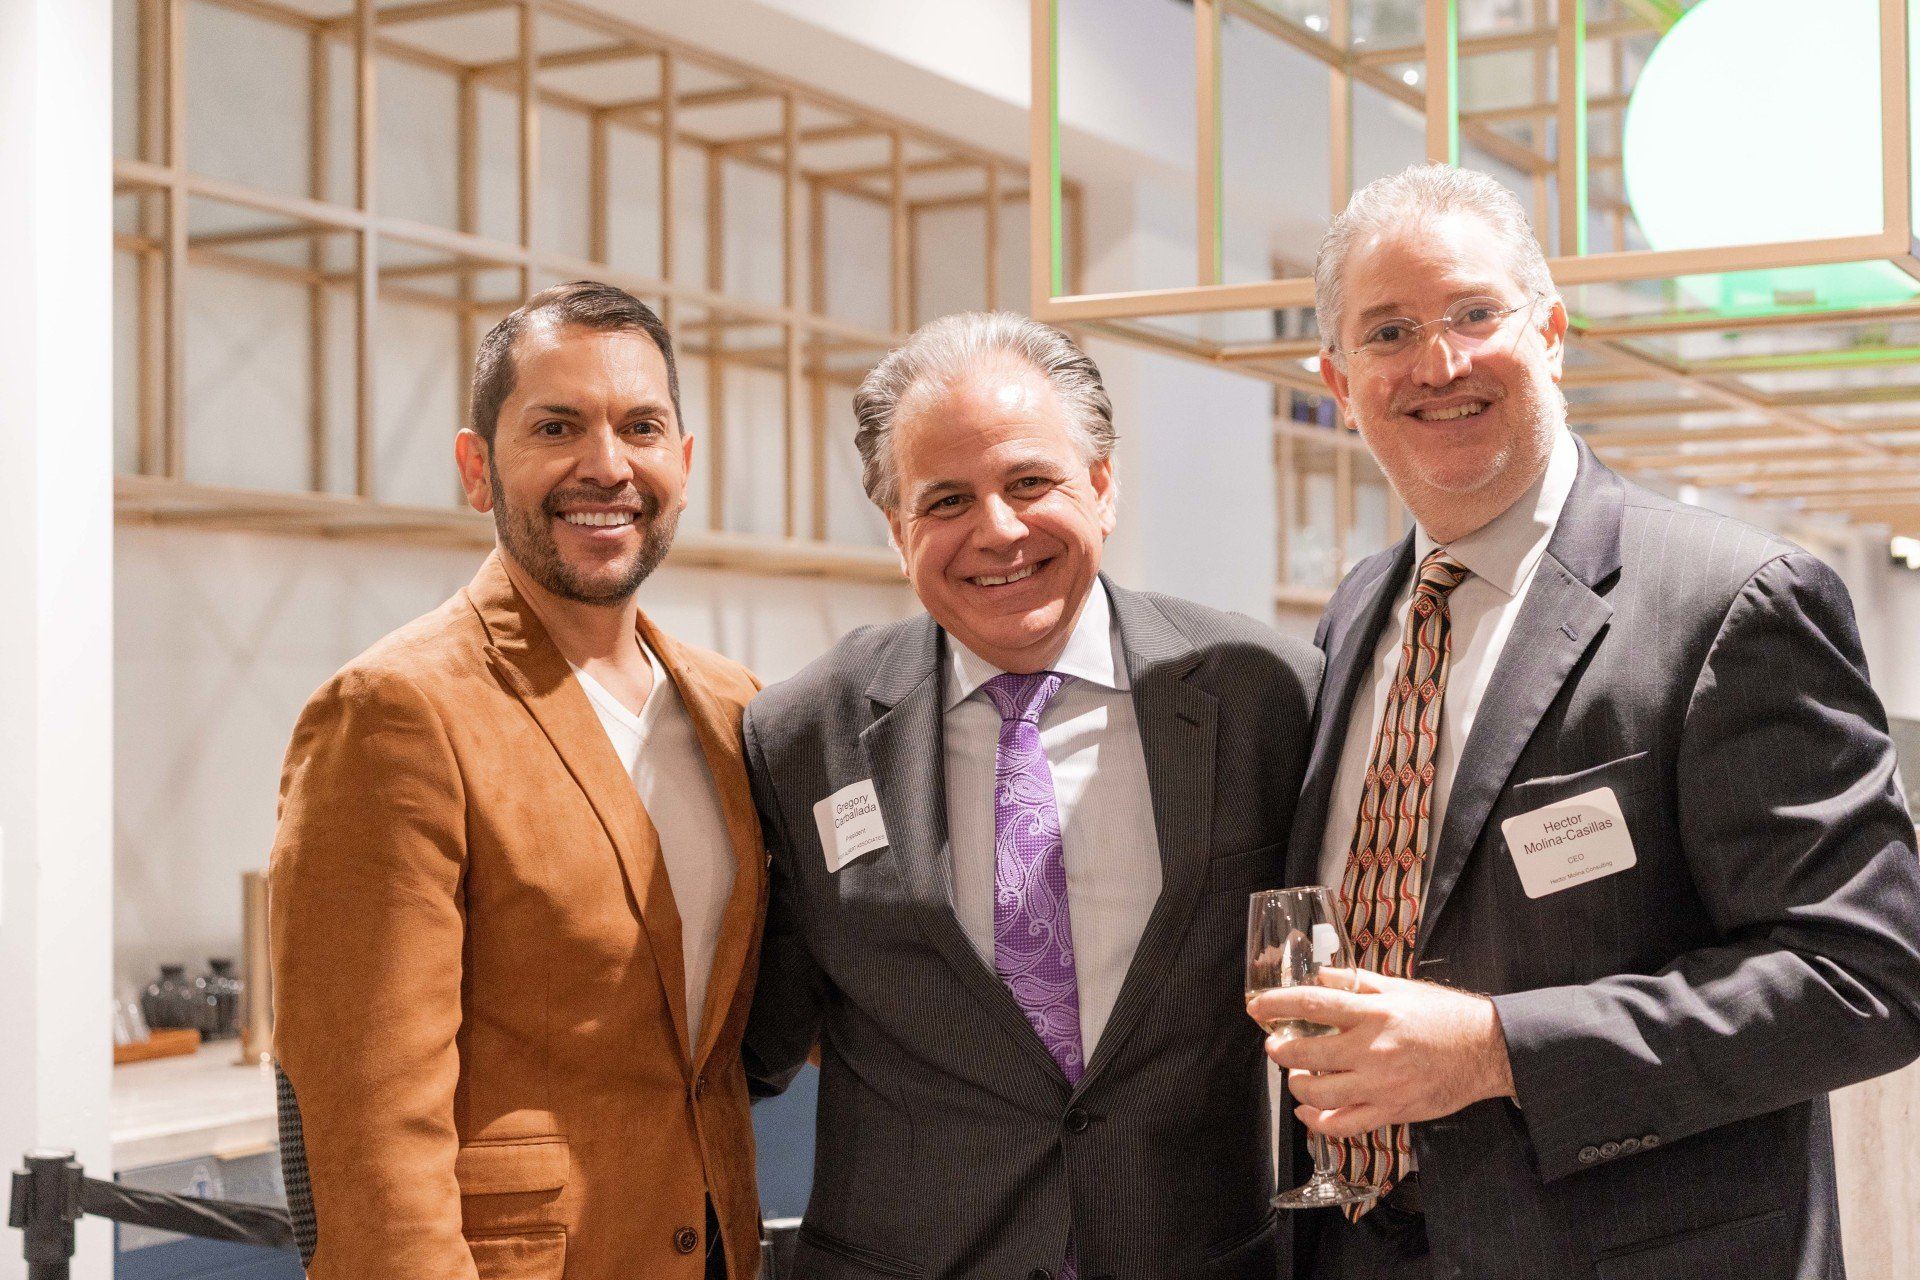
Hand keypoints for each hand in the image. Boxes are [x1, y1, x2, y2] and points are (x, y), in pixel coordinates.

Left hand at [1245, 969, 1515, 1139]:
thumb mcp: (1401, 987)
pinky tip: (1308, 1112)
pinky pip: (1344, 1126)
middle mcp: (1373, 1050)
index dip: (1277, 1006)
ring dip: (1296, 1085)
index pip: (1312, 1005)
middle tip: (1275, 1045)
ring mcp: (1381, 1085)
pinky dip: (1318, 1122)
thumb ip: (1357, 982)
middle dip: (1280, 1050)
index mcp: (1374, 1013)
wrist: (1486, 1050)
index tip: (1257, 1008)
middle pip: (1306, 1054)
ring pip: (1319, 1094)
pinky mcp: (1391, 1111)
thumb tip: (1320, 976)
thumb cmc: (1445, 1016)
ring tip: (1295, 1075)